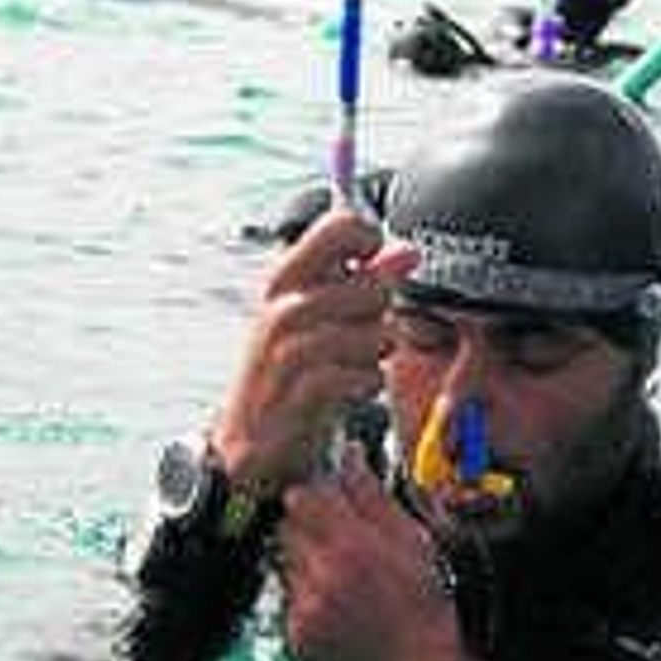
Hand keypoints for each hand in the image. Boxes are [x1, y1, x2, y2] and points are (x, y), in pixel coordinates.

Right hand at [210, 209, 416, 491]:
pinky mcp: (296, 394)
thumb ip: (367, 279)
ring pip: (369, 334)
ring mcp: (286, 351)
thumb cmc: (296, 364)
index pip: (341, 226)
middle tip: (363, 331)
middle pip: (370, 288)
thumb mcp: (327, 315)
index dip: (371, 241)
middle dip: (381, 314)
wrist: (253, 434)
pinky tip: (356, 385)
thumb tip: (407, 251)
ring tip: (360, 361)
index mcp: (289, 276)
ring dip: (376, 353)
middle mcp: (283, 307)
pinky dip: (367, 382)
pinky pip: (358, 377)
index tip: (368, 266)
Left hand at [279, 442, 494, 660]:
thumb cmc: (424, 595)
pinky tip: (336, 602)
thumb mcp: (408, 535)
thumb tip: (349, 453)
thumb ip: (370, 494)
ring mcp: (307, 609)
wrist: (424, 657)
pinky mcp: (299, 634)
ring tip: (340, 575)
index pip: (301, 498)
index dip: (315, 496)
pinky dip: (306, 596)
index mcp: (350, 546)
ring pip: (285, 562)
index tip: (329, 503)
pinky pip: (287, 598)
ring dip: (305, 561)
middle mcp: (322, 578)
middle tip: (338, 540)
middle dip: (308, 526)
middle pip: (287, 527)